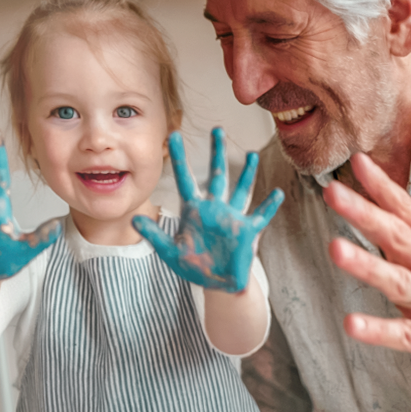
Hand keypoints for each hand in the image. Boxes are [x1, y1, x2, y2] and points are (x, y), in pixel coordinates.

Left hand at [133, 129, 282, 292]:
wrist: (216, 282)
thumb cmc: (194, 265)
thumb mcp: (170, 251)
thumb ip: (154, 235)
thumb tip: (134, 219)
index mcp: (193, 210)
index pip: (184, 179)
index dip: (179, 158)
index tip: (173, 135)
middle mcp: (214, 208)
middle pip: (216, 175)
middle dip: (217, 153)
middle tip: (217, 129)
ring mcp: (232, 217)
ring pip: (241, 189)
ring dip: (247, 173)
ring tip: (251, 154)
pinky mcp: (247, 231)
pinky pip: (260, 216)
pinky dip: (269, 206)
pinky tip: (277, 193)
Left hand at [323, 150, 410, 403]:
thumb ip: (405, 228)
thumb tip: (375, 194)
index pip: (405, 210)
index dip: (381, 185)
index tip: (357, 160)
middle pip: (398, 237)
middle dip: (365, 213)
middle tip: (334, 192)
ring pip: (399, 281)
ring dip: (367, 265)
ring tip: (336, 249)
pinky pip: (404, 334)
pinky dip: (378, 329)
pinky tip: (352, 324)